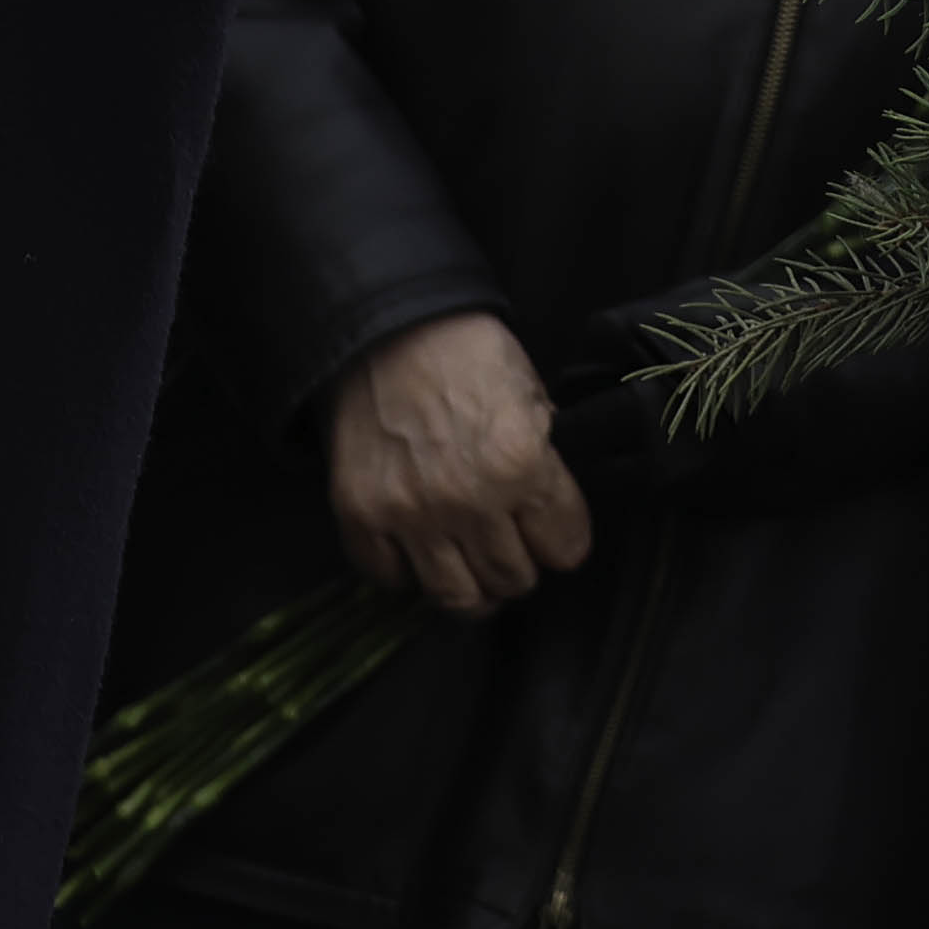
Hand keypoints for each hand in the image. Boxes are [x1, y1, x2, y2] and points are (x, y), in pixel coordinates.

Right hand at [321, 310, 594, 619]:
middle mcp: (469, 501)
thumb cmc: (470, 355)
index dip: (565, 541)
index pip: (566, 548)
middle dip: (521, 568)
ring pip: (457, 598)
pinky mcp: (361, 517)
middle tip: (513, 550)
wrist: (390, 330)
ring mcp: (411, 515)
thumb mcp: (533, 397)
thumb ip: (544, 463)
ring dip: (474, 589)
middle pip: (513, 579)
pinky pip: (391, 579)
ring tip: (474, 570)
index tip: (555, 534)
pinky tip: (420, 554)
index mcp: (522, 465)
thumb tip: (549, 514)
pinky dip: (408, 574)